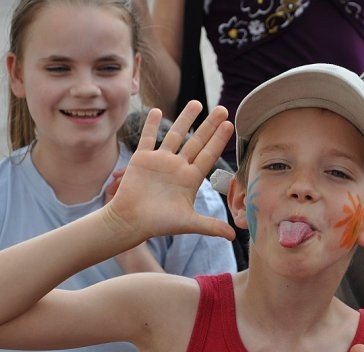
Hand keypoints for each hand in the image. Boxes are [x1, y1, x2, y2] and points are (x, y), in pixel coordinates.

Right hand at [105, 101, 234, 241]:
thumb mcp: (188, 223)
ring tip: (197, 103)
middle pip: (197, 141)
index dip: (219, 140)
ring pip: (175, 135)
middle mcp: (178, 167)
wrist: (130, 222)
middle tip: (223, 109)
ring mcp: (161, 161)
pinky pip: (148, 138)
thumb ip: (210, 226)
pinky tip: (157, 110)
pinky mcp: (142, 159)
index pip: (208, 155)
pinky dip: (151, 124)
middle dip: (209, 125)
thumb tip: (233, 236)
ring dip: (186, 119)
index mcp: (190, 179)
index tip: (230, 125)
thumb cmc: (158, 224)